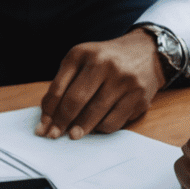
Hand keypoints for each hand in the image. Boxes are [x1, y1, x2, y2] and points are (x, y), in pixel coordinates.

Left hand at [37, 30, 162, 138]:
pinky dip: (101, 128)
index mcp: (83, 54)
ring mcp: (124, 81)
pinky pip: (114, 122)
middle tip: (54, 135)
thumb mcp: (81, 61)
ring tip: (74, 134)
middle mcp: (104, 64)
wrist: (146, 53)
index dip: (48, 111)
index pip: (59, 87)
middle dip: (62, 122)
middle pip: (76, 101)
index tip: (42, 127)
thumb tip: (48, 119)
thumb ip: (64, 84)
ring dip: (81, 129)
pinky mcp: (139, 97)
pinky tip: (97, 126)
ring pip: (95, 114)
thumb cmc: (105, 61)